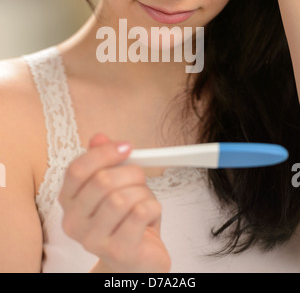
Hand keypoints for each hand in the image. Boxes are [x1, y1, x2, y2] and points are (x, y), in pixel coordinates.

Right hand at [58, 134, 170, 272]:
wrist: (137, 259)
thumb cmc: (125, 219)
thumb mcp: (114, 185)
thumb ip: (103, 161)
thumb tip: (99, 137)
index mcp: (68, 201)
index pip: (78, 169)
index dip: (104, 153)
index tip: (126, 146)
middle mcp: (74, 222)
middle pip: (102, 181)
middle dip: (131, 173)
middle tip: (140, 180)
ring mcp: (93, 240)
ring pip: (122, 198)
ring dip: (143, 194)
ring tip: (143, 202)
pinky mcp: (118, 252)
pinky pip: (140, 213)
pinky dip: (153, 207)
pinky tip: (149, 215)